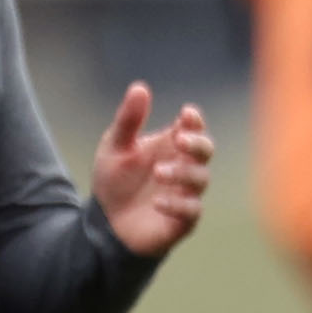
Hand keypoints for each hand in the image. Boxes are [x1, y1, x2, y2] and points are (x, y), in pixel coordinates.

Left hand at [91, 84, 213, 257]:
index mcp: (170, 145)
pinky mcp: (183, 220)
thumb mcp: (114, 147)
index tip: (186, 115)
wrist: (105, 224)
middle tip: (179, 140)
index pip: (193, 127)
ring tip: (158, 172)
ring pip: (201, 179)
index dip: (194, 120)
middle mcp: (184, 166)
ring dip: (183, 172)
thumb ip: (128, 120)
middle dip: (197, 143)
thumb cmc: (115, 182)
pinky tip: (157, 201)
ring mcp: (186, 193)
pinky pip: (192, 210)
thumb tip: (140, 88)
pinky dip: (177, 204)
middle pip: (205, 150)